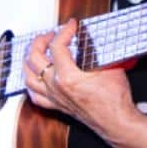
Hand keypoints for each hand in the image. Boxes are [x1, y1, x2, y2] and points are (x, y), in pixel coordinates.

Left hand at [23, 19, 143, 147]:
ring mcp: (55, 98)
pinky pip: (36, 96)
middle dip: (39, 41)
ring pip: (29, 77)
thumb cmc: (115, 100)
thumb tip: (88, 39)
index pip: (57, 46)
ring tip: (36, 50)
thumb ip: (95, 52)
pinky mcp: (58, 106)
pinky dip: (32, 84)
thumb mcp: (108, 67)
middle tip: (50, 35)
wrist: (118, 122)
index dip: (64, 31)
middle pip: (34, 58)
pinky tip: (36, 77)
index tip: (72, 25)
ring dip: (29, 61)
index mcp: (67, 77)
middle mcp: (56, 88)